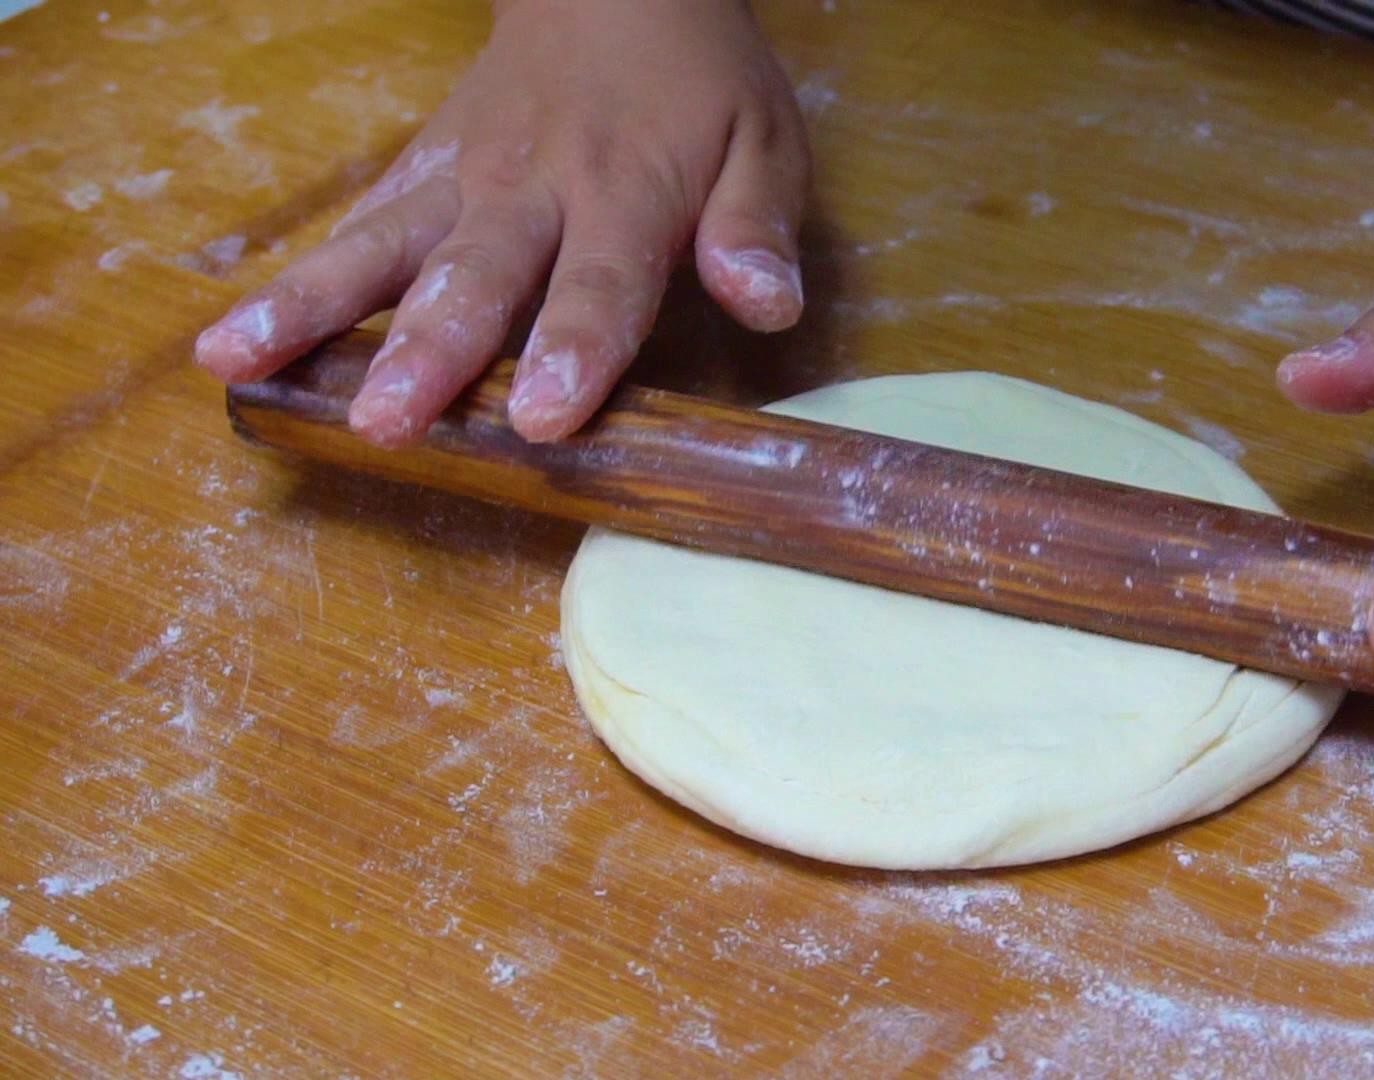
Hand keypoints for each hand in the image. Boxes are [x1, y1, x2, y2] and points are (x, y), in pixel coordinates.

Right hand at [196, 0, 809, 443]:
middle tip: (386, 420)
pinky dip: (297, 280)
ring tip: (239, 362)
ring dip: (315, 309)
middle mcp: (532, 188)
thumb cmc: (699, 84)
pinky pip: (356, 226)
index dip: (573, 350)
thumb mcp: (764, 141)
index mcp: (626, 189)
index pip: (601, 281)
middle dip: (431, 350)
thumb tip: (768, 304)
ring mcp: (461, 178)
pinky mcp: (417, 173)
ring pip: (382, 246)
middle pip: (476, 275)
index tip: (540, 416)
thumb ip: (757, 227)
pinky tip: (236, 337)